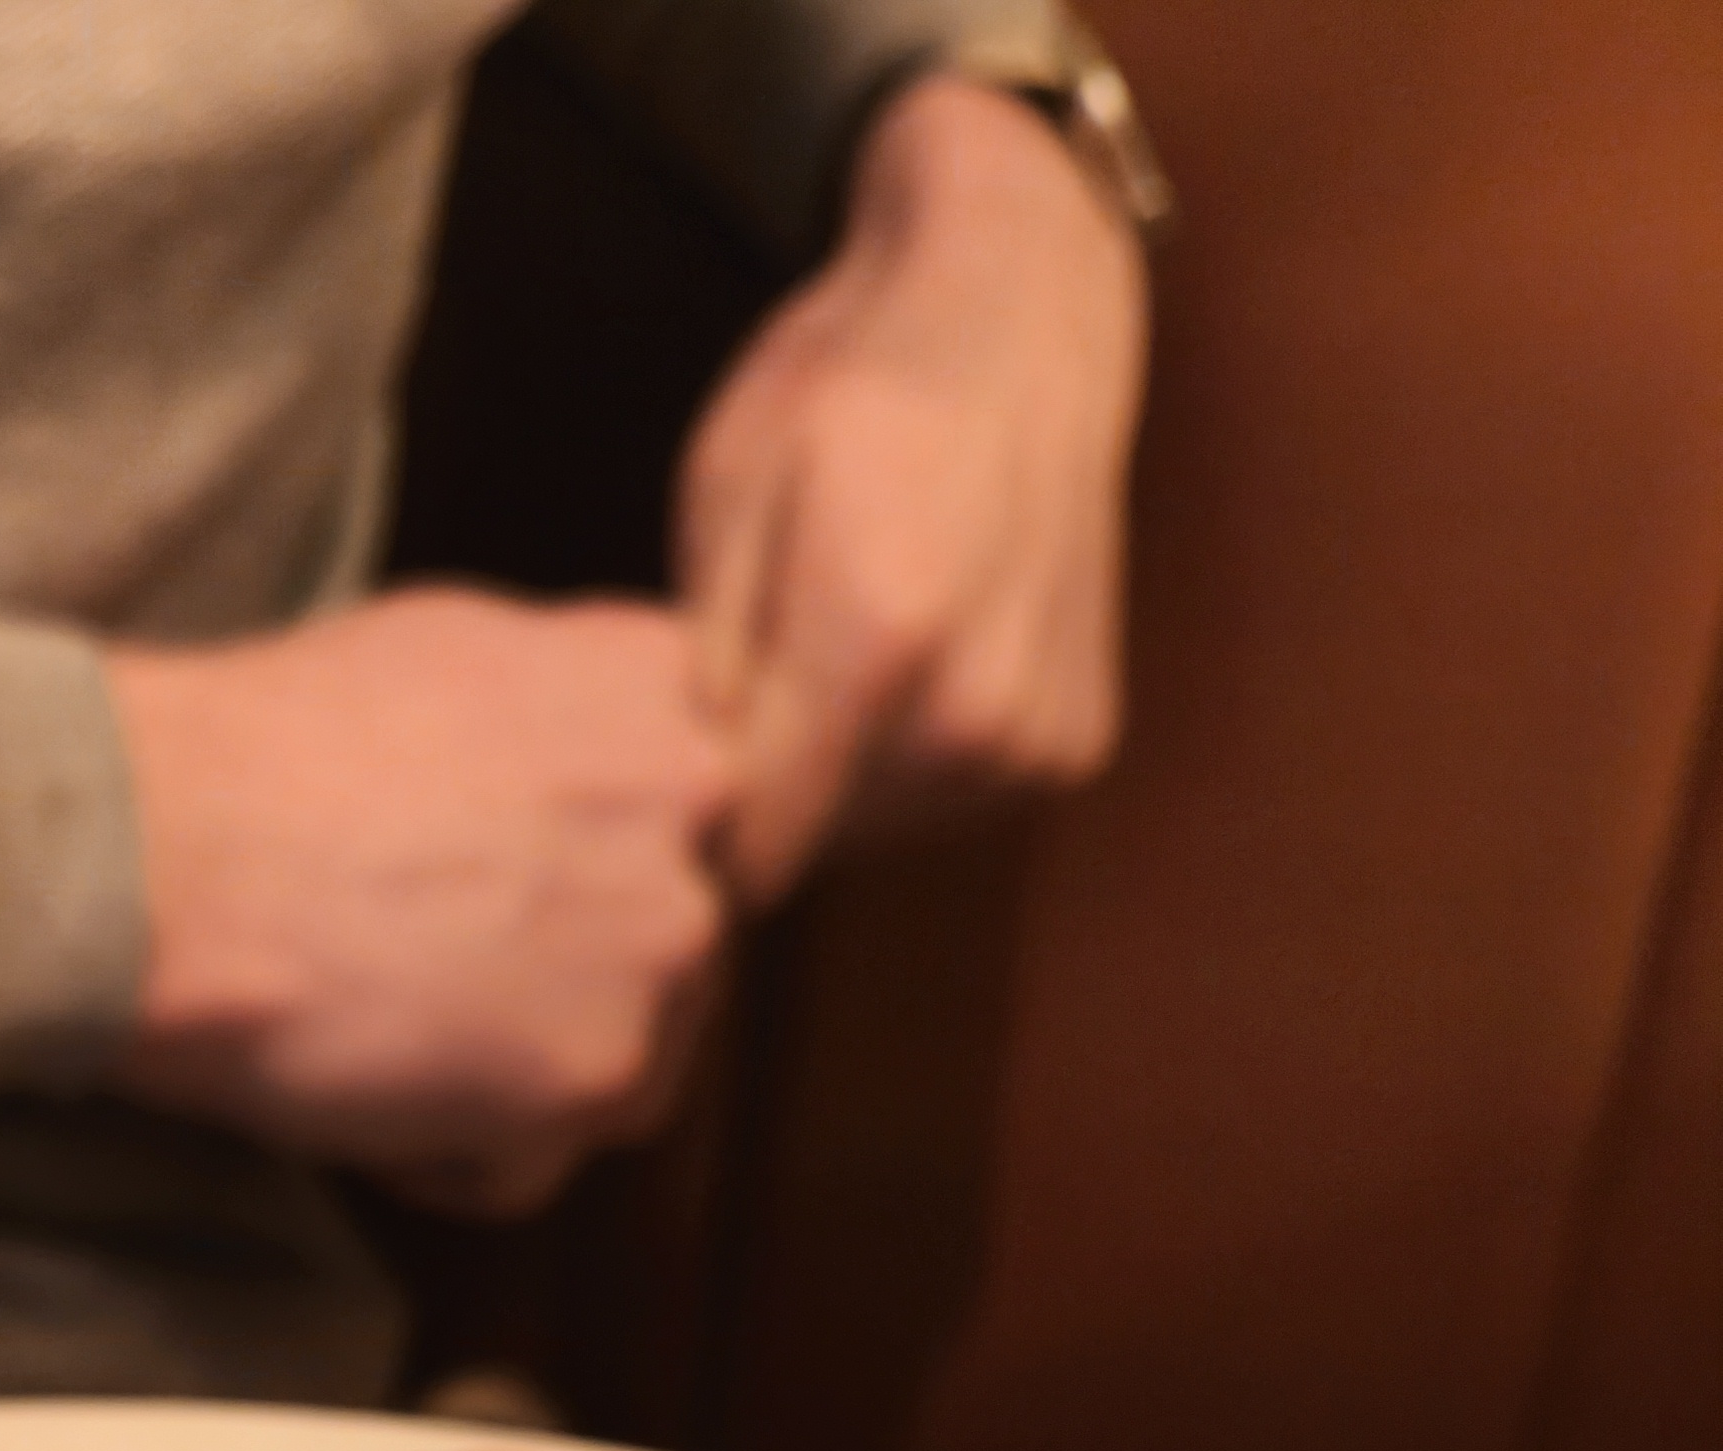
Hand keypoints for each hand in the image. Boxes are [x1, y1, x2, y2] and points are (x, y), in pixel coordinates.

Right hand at [106, 587, 733, 1215]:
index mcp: (653, 679)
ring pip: (619, 1066)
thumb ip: (558, 711)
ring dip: (506, 1085)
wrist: (162, 851)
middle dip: (554, 987)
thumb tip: (576, 761)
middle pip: (661, 949)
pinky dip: (449, 1161)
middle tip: (419, 976)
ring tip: (381, 1036)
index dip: (577, 875)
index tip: (485, 890)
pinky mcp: (601, 1070)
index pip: (680, 818)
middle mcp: (693, 800)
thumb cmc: (257, 753)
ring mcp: (662, 940)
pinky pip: (535, 1164)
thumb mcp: (444, 650)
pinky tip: (364, 1096)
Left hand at [676, 73, 1147, 903]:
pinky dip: (920, 757)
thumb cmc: (854, 385)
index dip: (699, 832)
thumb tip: (683, 789)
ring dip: (846, 777)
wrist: (1022, 312)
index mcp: (877, 640)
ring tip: (842, 654)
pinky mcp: (1075, 743)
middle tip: (764, 682)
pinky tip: (916, 656)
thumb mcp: (728, 492)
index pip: (757, 842)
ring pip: (889, 828)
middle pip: (820, 841)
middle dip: (775, 789)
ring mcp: (1036, 734)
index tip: (671, 787)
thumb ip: (701, 659)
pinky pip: (958, 799)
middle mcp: (974, 708)